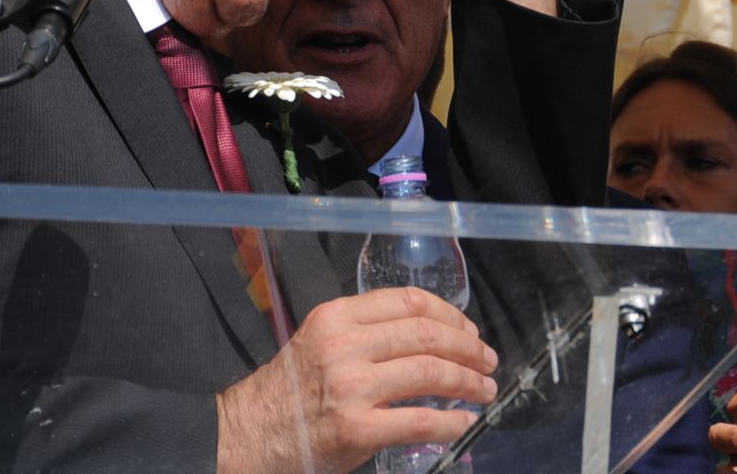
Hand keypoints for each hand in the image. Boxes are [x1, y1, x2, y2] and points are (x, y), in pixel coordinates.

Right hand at [214, 287, 498, 473]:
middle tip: (487, 360)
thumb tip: (429, 334)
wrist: (250, 435)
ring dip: (467, 382)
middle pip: (426, 334)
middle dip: (467, 348)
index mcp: (336, 316)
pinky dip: (451, 421)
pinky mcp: (358, 429)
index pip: (408, 301)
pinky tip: (464, 421)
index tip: (468, 329)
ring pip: (430, 373)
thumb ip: (365, 331)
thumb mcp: (320, 340)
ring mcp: (352, 388)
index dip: (450, 313)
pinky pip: (419, 420)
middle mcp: (344, 345)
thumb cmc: (289, 391)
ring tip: (484, 390)